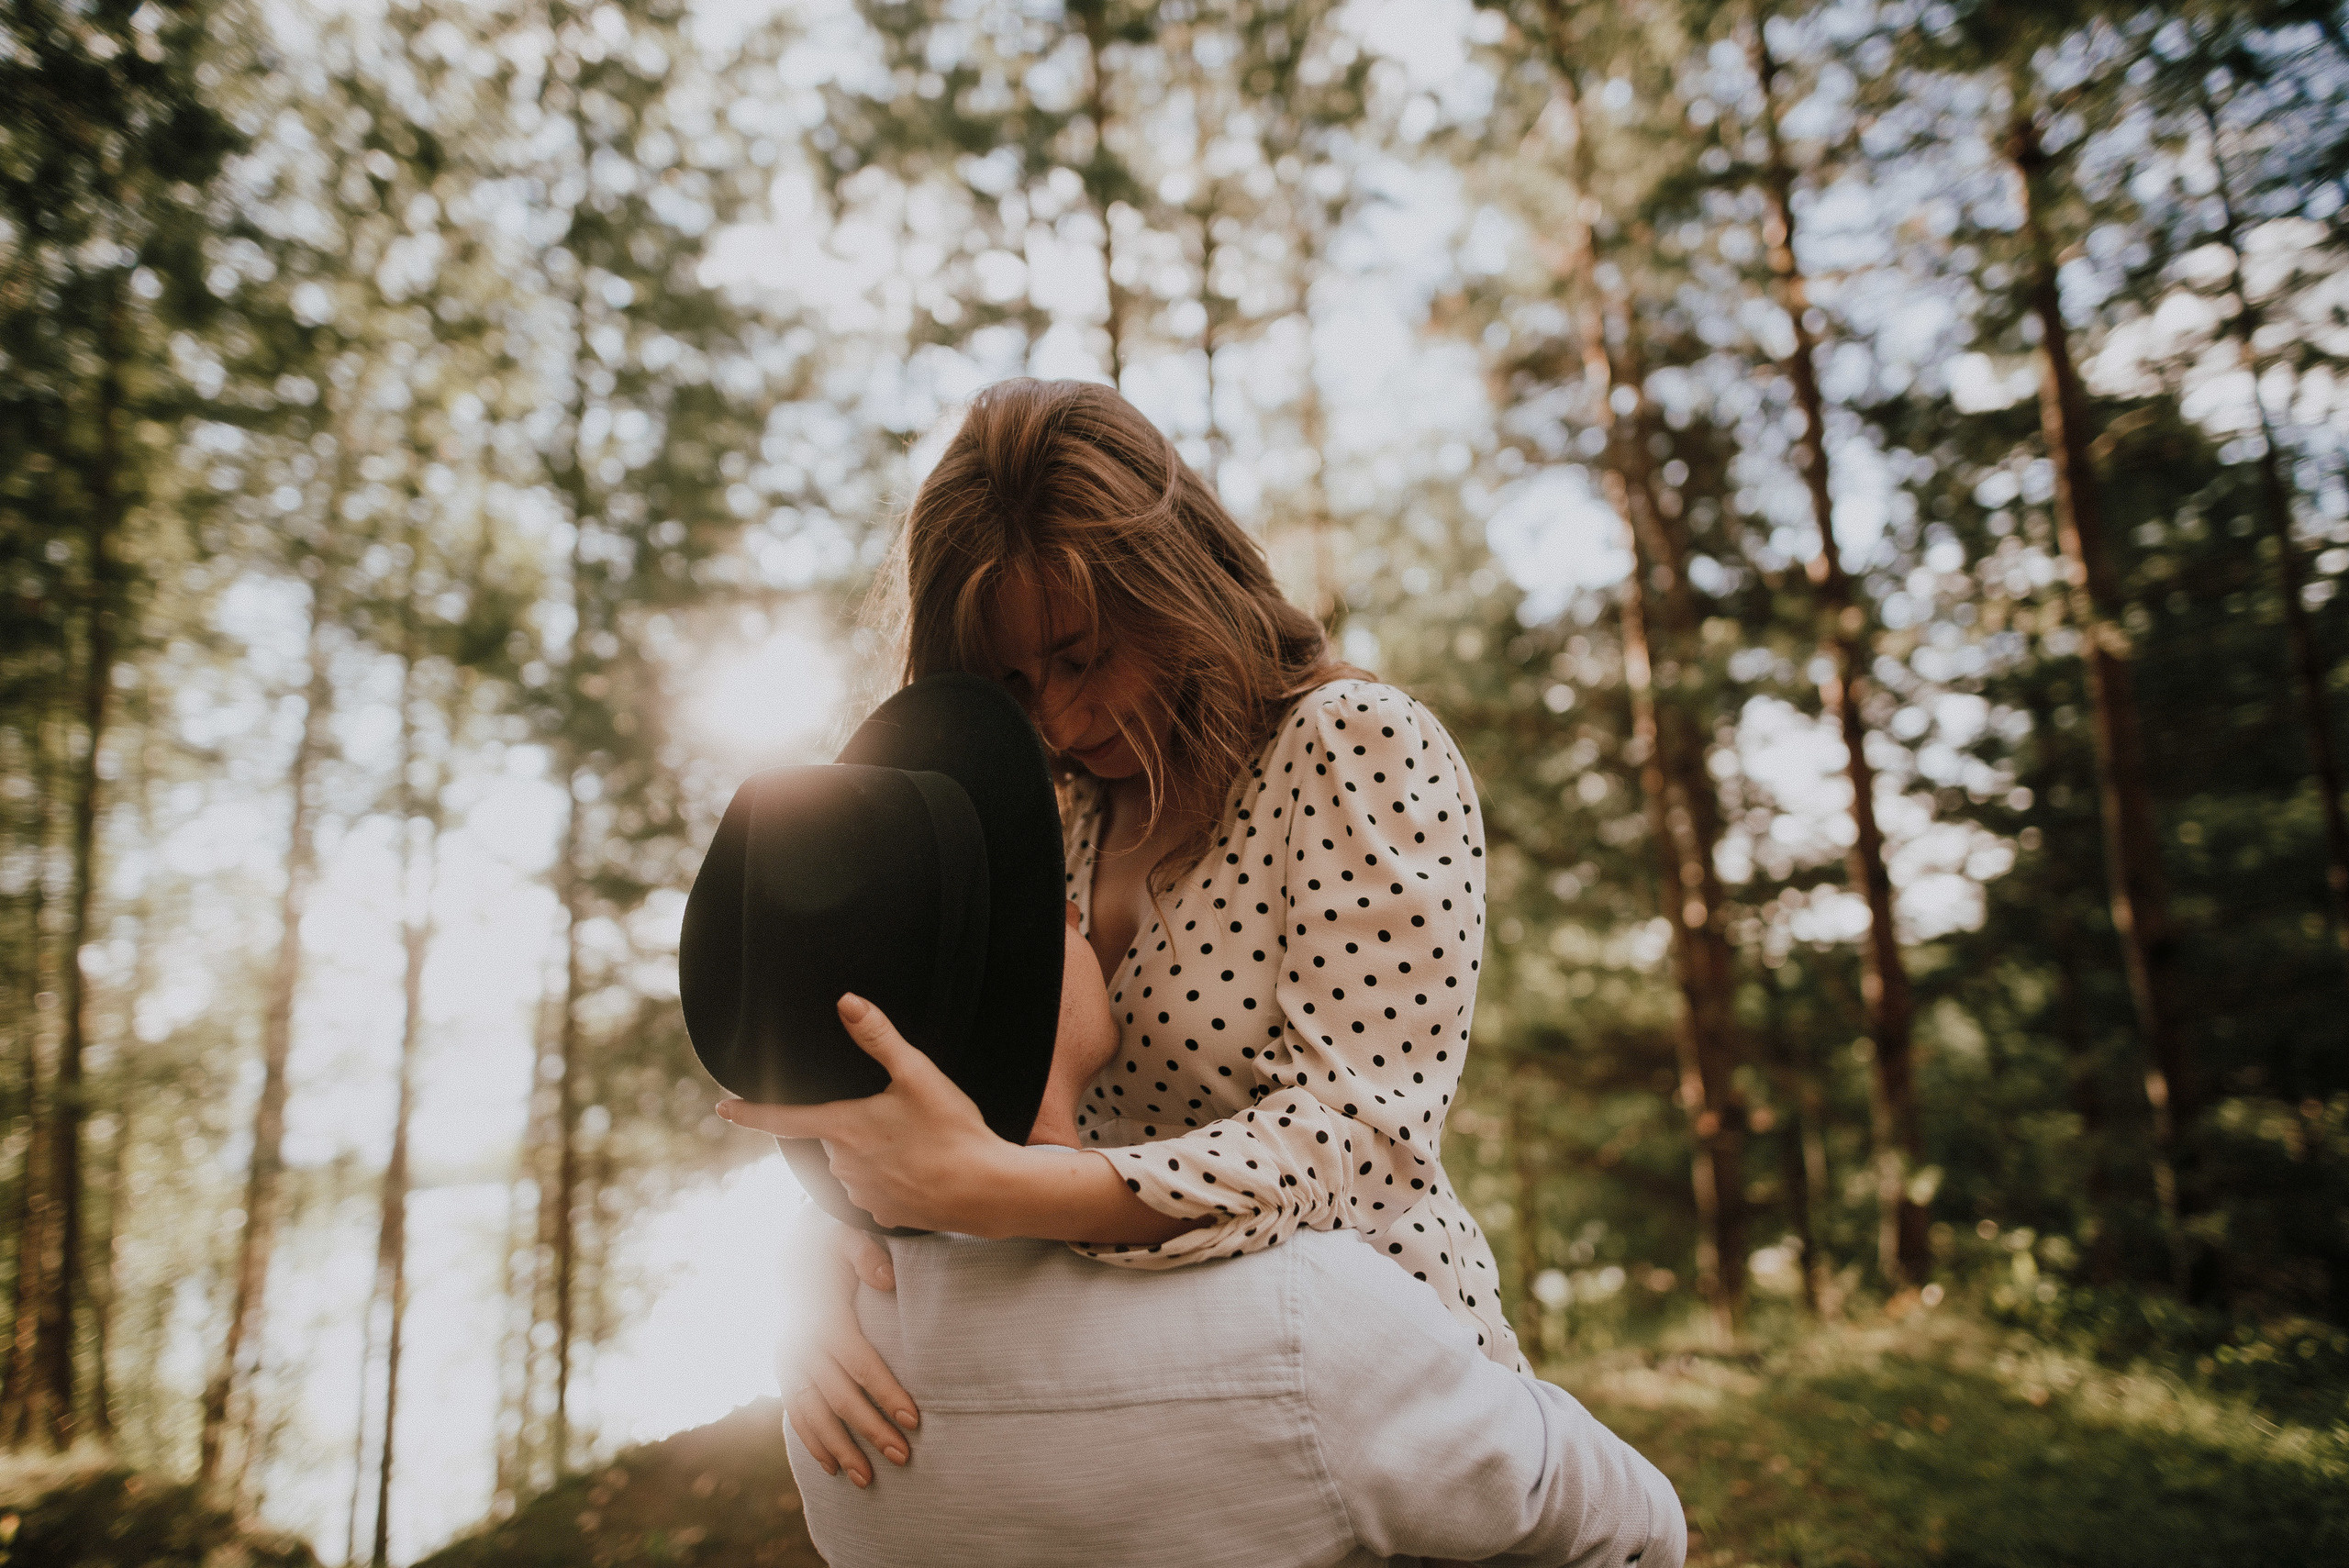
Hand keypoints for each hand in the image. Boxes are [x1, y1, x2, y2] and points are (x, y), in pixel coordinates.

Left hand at [718, 995, 1022, 1234]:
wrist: (985, 1190)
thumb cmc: (952, 1130)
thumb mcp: (918, 1074)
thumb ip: (879, 1037)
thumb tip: (846, 1001)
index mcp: (844, 1128)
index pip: (782, 1119)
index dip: (748, 1111)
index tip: (721, 1107)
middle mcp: (843, 1165)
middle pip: (832, 1136)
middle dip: (855, 1124)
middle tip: (901, 1116)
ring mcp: (862, 1194)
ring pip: (853, 1163)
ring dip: (874, 1152)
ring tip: (917, 1143)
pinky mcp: (883, 1215)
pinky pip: (876, 1189)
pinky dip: (892, 1177)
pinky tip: (921, 1169)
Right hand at [778, 1213, 916, 1486]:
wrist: (787, 1248)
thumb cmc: (828, 1243)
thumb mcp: (846, 1235)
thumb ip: (865, 1254)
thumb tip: (885, 1280)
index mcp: (823, 1319)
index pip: (860, 1364)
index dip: (885, 1393)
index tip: (914, 1420)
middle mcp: (802, 1346)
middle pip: (841, 1397)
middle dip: (871, 1430)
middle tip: (902, 1457)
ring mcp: (788, 1361)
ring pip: (815, 1414)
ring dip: (840, 1448)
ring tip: (867, 1480)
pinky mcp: (783, 1370)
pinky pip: (795, 1413)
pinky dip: (811, 1441)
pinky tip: (831, 1466)